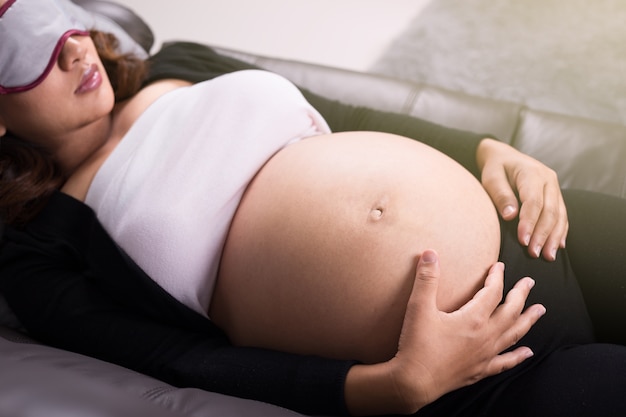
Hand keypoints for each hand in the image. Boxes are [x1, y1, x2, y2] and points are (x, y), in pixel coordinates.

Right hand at [344, 250, 545, 415]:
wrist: (413, 382)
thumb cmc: (416, 345)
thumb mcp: (418, 308)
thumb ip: (426, 279)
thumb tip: (430, 253)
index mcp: (473, 319)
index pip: (493, 292)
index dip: (497, 277)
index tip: (498, 266)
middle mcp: (485, 336)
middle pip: (511, 311)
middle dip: (521, 295)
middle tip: (529, 283)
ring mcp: (485, 355)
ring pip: (514, 334)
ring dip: (527, 320)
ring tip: (539, 311)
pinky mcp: (479, 371)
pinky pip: (505, 362)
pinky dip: (518, 356)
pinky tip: (527, 353)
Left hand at [476, 138, 567, 259]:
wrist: (504, 156)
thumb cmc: (495, 168)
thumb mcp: (491, 178)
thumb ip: (501, 195)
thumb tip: (510, 216)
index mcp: (532, 173)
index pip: (533, 202)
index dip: (529, 223)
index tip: (523, 241)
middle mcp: (548, 179)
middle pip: (550, 210)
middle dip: (543, 234)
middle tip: (534, 253)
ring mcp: (554, 187)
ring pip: (560, 214)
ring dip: (554, 237)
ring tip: (548, 256)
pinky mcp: (555, 195)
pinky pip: (562, 214)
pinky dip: (560, 231)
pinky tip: (558, 246)